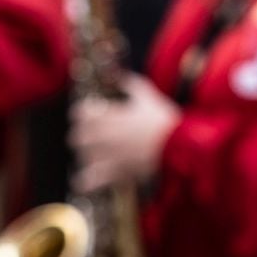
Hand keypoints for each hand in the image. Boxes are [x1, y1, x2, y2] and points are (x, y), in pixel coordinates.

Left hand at [71, 74, 181, 192]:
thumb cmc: (164, 120)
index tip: (86, 114)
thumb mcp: (148, 97)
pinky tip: (82, 181)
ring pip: (83, 156)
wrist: (178, 146)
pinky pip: (92, 179)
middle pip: (78, 136)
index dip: (81, 114)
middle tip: (87, 136)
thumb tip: (119, 75)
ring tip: (91, 155)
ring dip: (85, 155)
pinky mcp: (116, 172)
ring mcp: (109, 155)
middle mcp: (106, 136)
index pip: (83, 113)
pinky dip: (85, 181)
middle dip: (81, 136)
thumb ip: (131, 84)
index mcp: (112, 116)